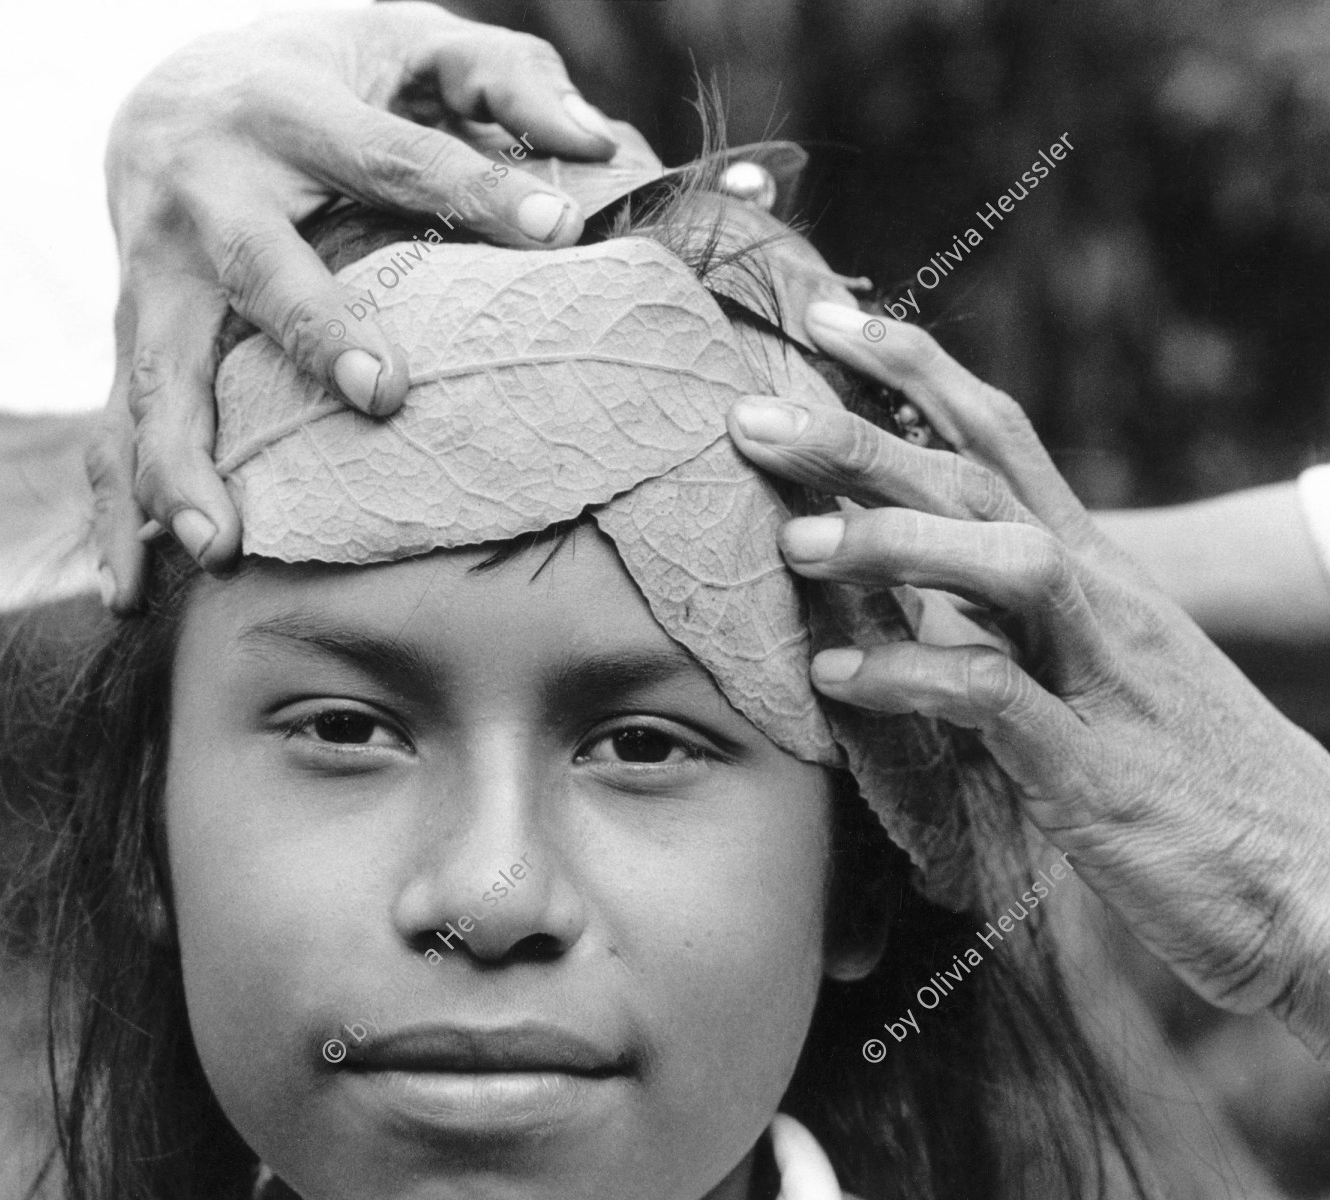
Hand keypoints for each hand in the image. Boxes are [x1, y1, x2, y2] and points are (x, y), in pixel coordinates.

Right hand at [90, 2, 618, 604]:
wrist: (169, 90)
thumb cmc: (320, 75)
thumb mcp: (406, 40)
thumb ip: (499, 76)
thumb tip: (591, 141)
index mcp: (285, 113)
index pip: (391, 155)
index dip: (475, 188)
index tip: (561, 223)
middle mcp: (206, 194)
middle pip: (258, 268)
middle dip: (314, 330)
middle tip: (383, 395)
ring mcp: (152, 271)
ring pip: (158, 369)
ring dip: (181, 460)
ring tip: (217, 547)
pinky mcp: (131, 333)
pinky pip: (109, 427)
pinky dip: (112, 512)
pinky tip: (127, 590)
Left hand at [725, 302, 1329, 1058]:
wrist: (1319, 881)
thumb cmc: (1188, 779)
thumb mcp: (1094, 675)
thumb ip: (1006, 623)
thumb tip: (907, 594)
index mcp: (1094, 573)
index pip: (999, 438)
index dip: (913, 368)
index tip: (824, 315)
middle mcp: (1102, 603)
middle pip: (980, 481)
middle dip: (863, 437)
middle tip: (749, 416)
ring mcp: (1105, 679)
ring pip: (1008, 564)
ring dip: (896, 542)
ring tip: (791, 540)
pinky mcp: (1098, 773)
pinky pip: (1002, 699)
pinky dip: (916, 676)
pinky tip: (838, 673)